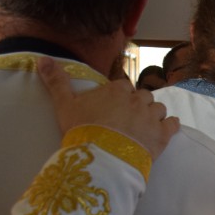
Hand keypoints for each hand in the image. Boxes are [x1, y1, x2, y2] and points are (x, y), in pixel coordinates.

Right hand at [39, 56, 178, 158]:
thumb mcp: (64, 104)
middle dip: (138, 104)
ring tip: (145, 124)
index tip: (114, 105)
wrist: (101, 156)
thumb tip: (41, 58)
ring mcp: (152, 117)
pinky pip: (173, 124)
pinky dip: (171, 125)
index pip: (123, 87)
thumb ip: (56, 81)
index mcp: (117, 90)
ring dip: (154, 114)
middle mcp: (137, 100)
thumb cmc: (81, 130)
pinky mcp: (163, 134)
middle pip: (143, 96)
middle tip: (129, 117)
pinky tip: (167, 128)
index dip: (120, 95)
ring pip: (159, 108)